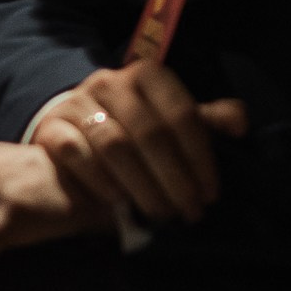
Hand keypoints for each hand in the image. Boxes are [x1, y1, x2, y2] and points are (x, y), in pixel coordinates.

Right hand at [30, 62, 248, 226]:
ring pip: (114, 145)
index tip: (210, 194)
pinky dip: (101, 180)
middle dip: (175, 179)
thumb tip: (239, 122)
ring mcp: (78, 102)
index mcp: (148, 75)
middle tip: (189, 212)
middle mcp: (111, 82)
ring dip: (143, 186)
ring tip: (160, 215)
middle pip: (150, 133)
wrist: (73, 126)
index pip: (182, 114)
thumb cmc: (133, 127)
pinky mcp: (51, 127)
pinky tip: (119, 203)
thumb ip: (203, 121)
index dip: (201, 157)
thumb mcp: (170, 119)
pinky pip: (76, 153)